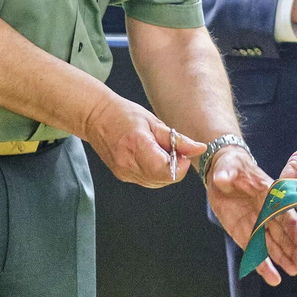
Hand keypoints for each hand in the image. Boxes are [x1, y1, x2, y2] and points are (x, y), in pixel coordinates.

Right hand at [80, 95, 205, 188]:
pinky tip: (150, 157)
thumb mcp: (155, 122)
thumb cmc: (124, 115)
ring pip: (158, 182)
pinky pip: (148, 181)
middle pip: (165, 178)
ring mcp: (124, 172)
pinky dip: (155, 172)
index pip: (167, 169)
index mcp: (137, 145)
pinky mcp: (123, 176)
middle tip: (170, 148)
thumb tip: (200, 149)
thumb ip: (178, 139)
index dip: (180, 163)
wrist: (96, 118)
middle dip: (175, 166)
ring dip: (165, 170)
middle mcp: (128, 163)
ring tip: (158, 151)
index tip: (180, 151)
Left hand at [203, 146, 296, 285]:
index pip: (284, 212)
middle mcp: (267, 212)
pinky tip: (272, 278)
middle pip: (283, 233)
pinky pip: (254, 252)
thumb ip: (227, 174)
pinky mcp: (244, 234)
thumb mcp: (229, 167)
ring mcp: (256, 225)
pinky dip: (262, 264)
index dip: (293, 226)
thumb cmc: (231, 167)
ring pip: (272, 245)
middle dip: (294, 249)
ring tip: (293, 272)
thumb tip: (223, 178)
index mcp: (269, 194)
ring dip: (282, 259)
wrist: (223, 174)